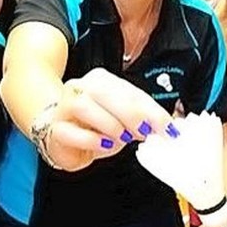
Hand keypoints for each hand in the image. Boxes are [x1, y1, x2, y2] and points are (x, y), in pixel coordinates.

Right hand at [44, 68, 176, 170]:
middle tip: (146, 133)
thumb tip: (171, 127)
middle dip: (132, 114)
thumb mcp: (125, 121)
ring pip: (84, 106)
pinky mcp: (54, 129)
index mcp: (102, 80)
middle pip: (105, 92)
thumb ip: (145, 120)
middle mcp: (81, 87)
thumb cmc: (96, 127)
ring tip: (123, 139)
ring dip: (109, 124)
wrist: (62, 137)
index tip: (168, 128)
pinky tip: (105, 145)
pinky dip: (92, 140)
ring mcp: (64, 106)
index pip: (130, 91)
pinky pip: (70, 131)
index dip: (152, 111)